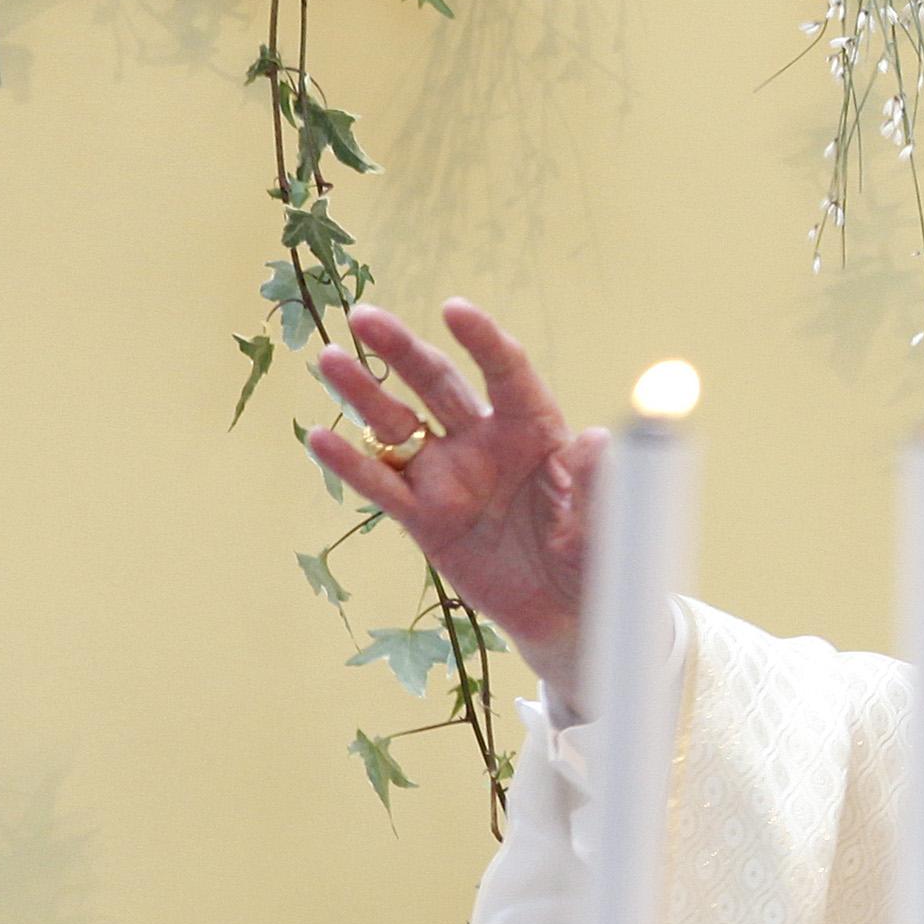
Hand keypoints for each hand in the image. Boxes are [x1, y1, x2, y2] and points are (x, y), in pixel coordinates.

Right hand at [304, 298, 602, 698]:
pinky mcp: (426, 519)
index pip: (507, 373)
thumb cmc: (597, 558)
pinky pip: (382, 487)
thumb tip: (597, 441)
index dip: (483, 340)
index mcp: (536, 430)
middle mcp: (487, 443)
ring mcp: (451, 478)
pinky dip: (350, 464)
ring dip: (364, 394)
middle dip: (403, 351)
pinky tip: (319, 437)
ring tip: (329, 360)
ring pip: (400, 427)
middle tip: (364, 317)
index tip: (454, 309)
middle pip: (439, 385)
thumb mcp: (604, 522)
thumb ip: (595, 483)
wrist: (567, 614)